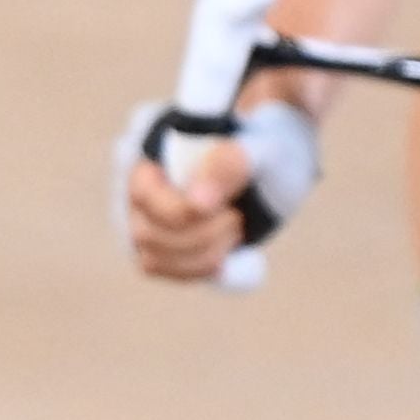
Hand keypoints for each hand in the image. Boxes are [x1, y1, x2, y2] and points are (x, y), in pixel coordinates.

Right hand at [118, 97, 317, 283]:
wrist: (276, 166)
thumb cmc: (263, 148)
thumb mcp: (257, 148)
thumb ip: (228, 166)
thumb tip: (197, 204)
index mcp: (154, 154)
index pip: (143, 195)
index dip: (180, 212)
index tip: (227, 210)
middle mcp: (142, 192)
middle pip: (146, 234)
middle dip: (200, 236)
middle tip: (237, 216)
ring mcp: (151, 222)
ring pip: (153, 259)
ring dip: (203, 255)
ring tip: (235, 228)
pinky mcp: (167, 248)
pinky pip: (169, 271)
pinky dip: (202, 268)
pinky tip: (229, 250)